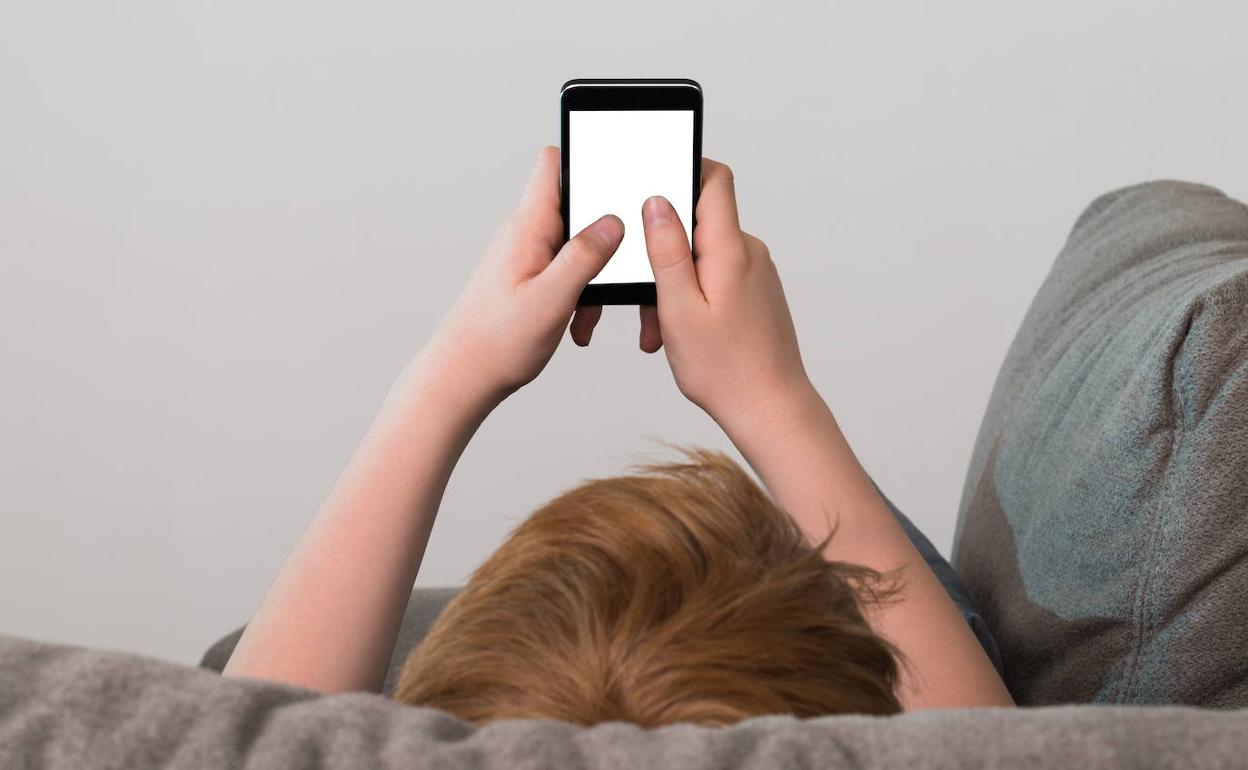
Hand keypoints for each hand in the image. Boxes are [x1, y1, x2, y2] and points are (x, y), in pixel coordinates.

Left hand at [427, 147, 622, 405]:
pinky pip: (566, 271)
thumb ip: (584, 256)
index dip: (586, 158)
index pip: (553, 164)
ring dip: (594, 274)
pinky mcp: (529, 277)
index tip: (618, 174)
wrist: (462, 376)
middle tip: (620, 263)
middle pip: (576, 206)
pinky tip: (578, 322)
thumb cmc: (496, 343)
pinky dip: (580, 293)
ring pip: (576, 246)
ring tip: (591, 309)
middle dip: (605, 234)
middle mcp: (525, 234)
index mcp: (527, 228)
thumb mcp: (551, 299)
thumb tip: (613, 221)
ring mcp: (526, 255)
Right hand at [637, 160, 811, 421]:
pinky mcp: (755, 292)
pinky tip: (680, 335)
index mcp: (730, 249)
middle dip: (663, 254)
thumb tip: (658, 202)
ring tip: (661, 331)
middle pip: (698, 224)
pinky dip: (691, 300)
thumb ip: (668, 251)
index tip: (652, 183)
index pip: (714, 180)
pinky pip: (715, 279)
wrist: (771, 408)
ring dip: (674, 286)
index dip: (683, 168)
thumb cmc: (726, 369)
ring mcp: (755, 273)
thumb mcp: (680, 309)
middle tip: (645, 299)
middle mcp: (748, 253)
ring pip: (702, 258)